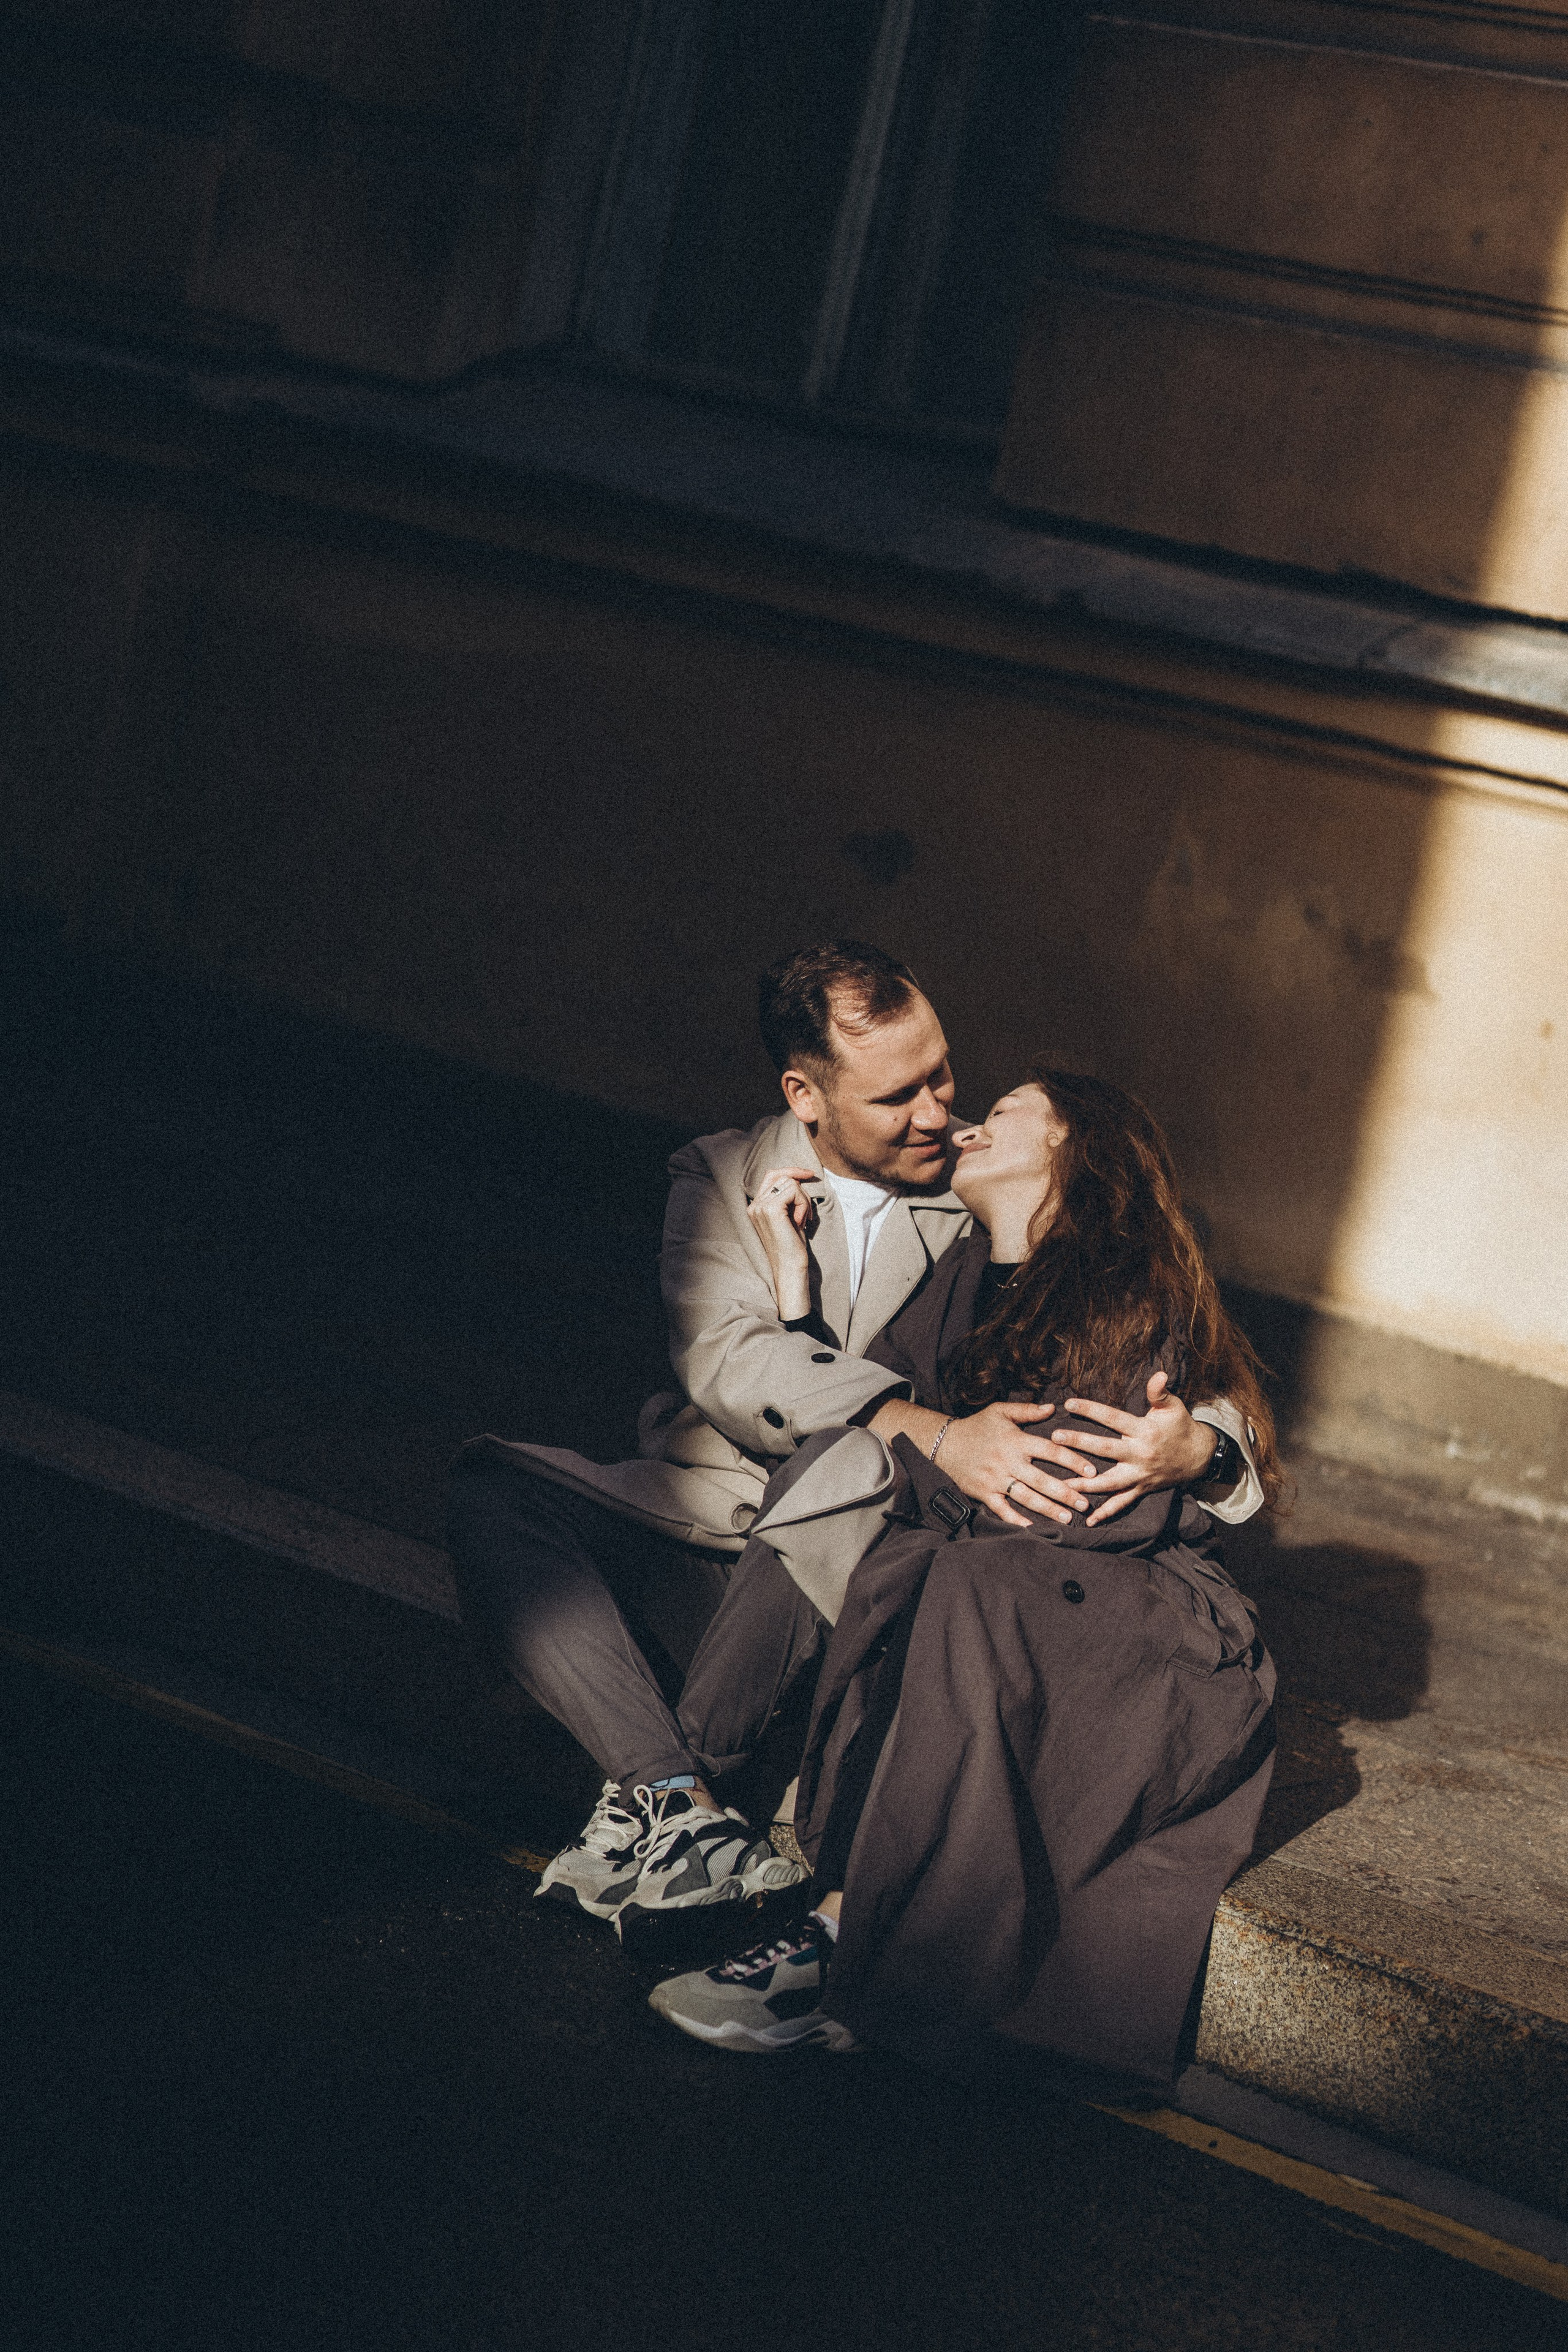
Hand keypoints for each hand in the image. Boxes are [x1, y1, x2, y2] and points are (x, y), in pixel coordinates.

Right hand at [746, 1167, 816, 1320]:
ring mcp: (760, 1206)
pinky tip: (801, 1222)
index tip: (809, 1174)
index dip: (791, 1171)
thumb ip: (787, 1198)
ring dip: (803, 1200)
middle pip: (783, 1177)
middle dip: (801, 1192)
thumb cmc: (792, 1247)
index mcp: (755, 1207)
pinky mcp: (771, 1209)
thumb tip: (797, 1178)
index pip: (771, 1176)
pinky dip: (803, 1204)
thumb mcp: (788, 1217)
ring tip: (802, 1221)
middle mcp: (754, 1205)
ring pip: (790, 1183)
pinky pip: (794, 1191)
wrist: (790, 1269)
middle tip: (805, 1216)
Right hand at [936, 1402, 1098, 1528]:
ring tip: (1068, 1518)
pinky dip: (1017, 1520)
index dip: (1072, 1461)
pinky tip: (1033, 1528)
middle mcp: (1008, 1462)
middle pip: (1042, 1480)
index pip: (1050, 1451)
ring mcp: (996, 1479)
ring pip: (1026, 1497)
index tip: (1091, 1471)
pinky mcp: (984, 1493)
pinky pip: (1003, 1510)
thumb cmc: (976, 1426)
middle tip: (1085, 1503)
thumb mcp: (1000, 1411)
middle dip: (1065, 1493)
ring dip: (1048, 1509)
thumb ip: (1027, 1410)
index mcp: (1016, 1441)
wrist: (943, 1443)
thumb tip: (1053, 1407)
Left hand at [1060, 1372, 1215, 1525]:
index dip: (1091, 1410)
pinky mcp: (1141, 1489)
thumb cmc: (1181, 1427)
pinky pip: (1122, 1504)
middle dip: (1080, 1444)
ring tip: (1060, 1484)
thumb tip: (1158, 1373)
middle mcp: (1140, 1455)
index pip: (1113, 1418)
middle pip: (1105, 1449)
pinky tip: (1088, 1521)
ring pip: (1109, 1482)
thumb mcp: (1173, 1407)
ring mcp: (1140, 1475)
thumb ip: (1160, 1392)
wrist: (1200, 1456)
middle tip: (1055, 1438)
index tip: (1068, 1403)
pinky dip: (1106, 1513)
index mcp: (1145, 1431)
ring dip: (1085, 1484)